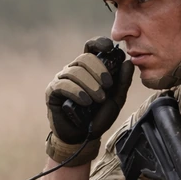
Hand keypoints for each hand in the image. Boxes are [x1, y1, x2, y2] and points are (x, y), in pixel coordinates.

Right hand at [44, 37, 133, 164]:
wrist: (83, 136)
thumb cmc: (98, 116)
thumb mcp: (116, 99)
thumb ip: (123, 82)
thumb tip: (128, 62)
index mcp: (88, 68)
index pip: (90, 47)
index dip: (99, 43)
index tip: (109, 48)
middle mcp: (74, 70)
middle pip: (84, 58)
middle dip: (98, 70)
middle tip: (107, 86)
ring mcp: (62, 80)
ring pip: (74, 71)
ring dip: (90, 84)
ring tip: (98, 99)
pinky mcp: (52, 92)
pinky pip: (63, 84)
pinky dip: (76, 91)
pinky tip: (85, 101)